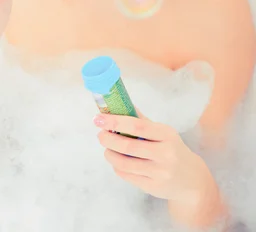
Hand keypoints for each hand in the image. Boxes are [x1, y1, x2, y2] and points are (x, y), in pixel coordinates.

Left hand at [94, 109, 210, 203]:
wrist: (192, 180)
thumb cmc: (173, 150)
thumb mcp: (164, 133)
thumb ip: (142, 121)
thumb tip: (120, 105)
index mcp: (166, 134)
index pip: (137, 126)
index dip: (116, 122)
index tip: (99, 118)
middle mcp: (165, 153)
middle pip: (128, 146)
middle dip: (109, 139)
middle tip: (100, 134)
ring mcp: (159, 172)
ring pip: (125, 163)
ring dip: (110, 154)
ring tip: (107, 149)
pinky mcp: (153, 187)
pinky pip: (128, 176)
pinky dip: (117, 167)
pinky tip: (117, 162)